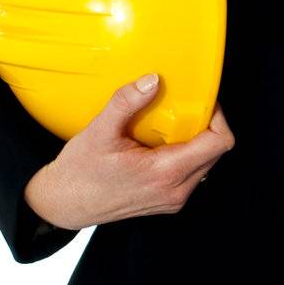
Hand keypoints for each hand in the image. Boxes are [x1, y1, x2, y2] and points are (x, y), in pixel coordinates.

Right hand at [23, 74, 235, 230]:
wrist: (63, 204)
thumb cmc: (79, 171)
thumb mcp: (98, 131)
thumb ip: (126, 103)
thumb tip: (152, 80)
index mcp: (165, 172)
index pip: (219, 143)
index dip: (218, 117)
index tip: (203, 101)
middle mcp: (176, 190)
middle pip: (217, 152)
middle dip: (208, 126)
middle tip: (187, 108)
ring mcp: (173, 199)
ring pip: (207, 163)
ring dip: (198, 141)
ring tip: (174, 124)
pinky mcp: (168, 202)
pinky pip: (193, 174)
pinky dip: (187, 155)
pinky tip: (164, 143)